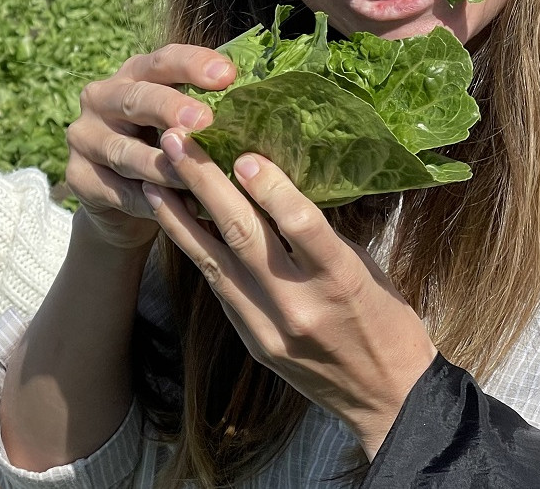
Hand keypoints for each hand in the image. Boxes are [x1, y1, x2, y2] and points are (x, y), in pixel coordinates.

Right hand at [63, 46, 234, 249]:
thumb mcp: (183, 126)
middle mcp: (102, 97)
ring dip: (162, 166)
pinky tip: (179, 209)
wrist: (125, 203)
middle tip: (205, 121)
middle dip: (171, 109)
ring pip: (125, 151)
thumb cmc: (168, 152)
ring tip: (195, 180)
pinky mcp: (77, 177)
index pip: (162, 60)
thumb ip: (209, 113)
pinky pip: (118, 191)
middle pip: (136, 99)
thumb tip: (270, 109)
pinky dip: (151, 202)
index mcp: (134, 74)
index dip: (193, 64)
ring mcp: (84, 137)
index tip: (228, 75)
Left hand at [145, 131, 436, 457]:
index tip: (243, 153)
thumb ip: (321, 231)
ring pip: (214, 261)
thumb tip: (274, 181)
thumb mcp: (366, 266)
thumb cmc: (384, 319)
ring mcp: (269, 326)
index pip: (302, 224)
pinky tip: (172, 221)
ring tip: (153, 178)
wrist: (386, 396)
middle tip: (176, 142)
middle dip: (204, 183)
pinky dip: (193, 248)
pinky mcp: (252, 339)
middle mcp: (299, 304)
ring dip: (179, 215)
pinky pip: (217, 285)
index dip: (269, 187)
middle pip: (244, 234)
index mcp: (340, 279)